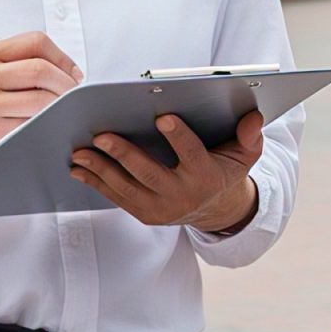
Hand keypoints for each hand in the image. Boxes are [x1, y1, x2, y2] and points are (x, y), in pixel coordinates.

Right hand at [0, 30, 81, 184]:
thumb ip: (24, 62)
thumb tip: (70, 71)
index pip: (36, 42)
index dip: (62, 57)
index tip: (72, 73)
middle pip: (40, 69)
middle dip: (66, 83)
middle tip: (73, 94)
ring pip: (40, 98)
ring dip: (60, 105)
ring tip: (61, 110)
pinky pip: (31, 123)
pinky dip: (47, 123)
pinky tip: (46, 123)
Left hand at [70, 111, 263, 231]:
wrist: (217, 209)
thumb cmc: (226, 169)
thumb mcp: (245, 154)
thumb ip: (250, 135)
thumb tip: (252, 118)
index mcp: (206, 176)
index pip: (192, 155)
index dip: (179, 137)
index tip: (162, 117)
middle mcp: (182, 196)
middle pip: (149, 174)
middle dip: (124, 154)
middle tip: (101, 135)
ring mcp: (160, 208)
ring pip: (126, 188)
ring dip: (100, 170)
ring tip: (79, 152)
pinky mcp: (145, 214)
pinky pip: (117, 198)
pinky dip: (96, 183)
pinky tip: (78, 169)